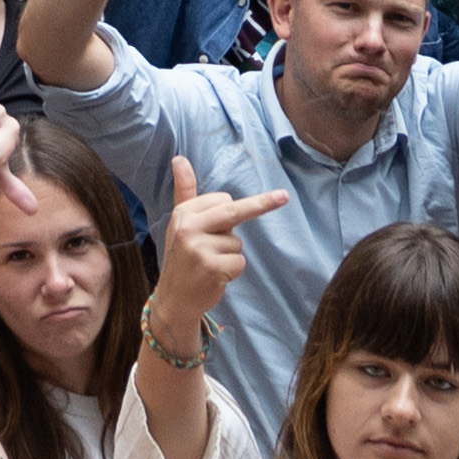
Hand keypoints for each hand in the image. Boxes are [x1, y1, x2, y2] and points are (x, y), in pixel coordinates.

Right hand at [155, 152, 289, 340]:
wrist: (173, 300)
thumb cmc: (182, 257)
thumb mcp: (180, 222)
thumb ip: (184, 191)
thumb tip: (179, 157)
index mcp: (183, 213)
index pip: (222, 200)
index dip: (233, 210)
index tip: (261, 200)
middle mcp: (189, 228)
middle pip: (234, 211)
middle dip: (263, 203)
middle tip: (285, 196)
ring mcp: (199, 249)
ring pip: (237, 243)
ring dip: (230, 255)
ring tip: (209, 264)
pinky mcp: (211, 268)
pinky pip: (240, 262)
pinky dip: (233, 271)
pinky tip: (215, 277)